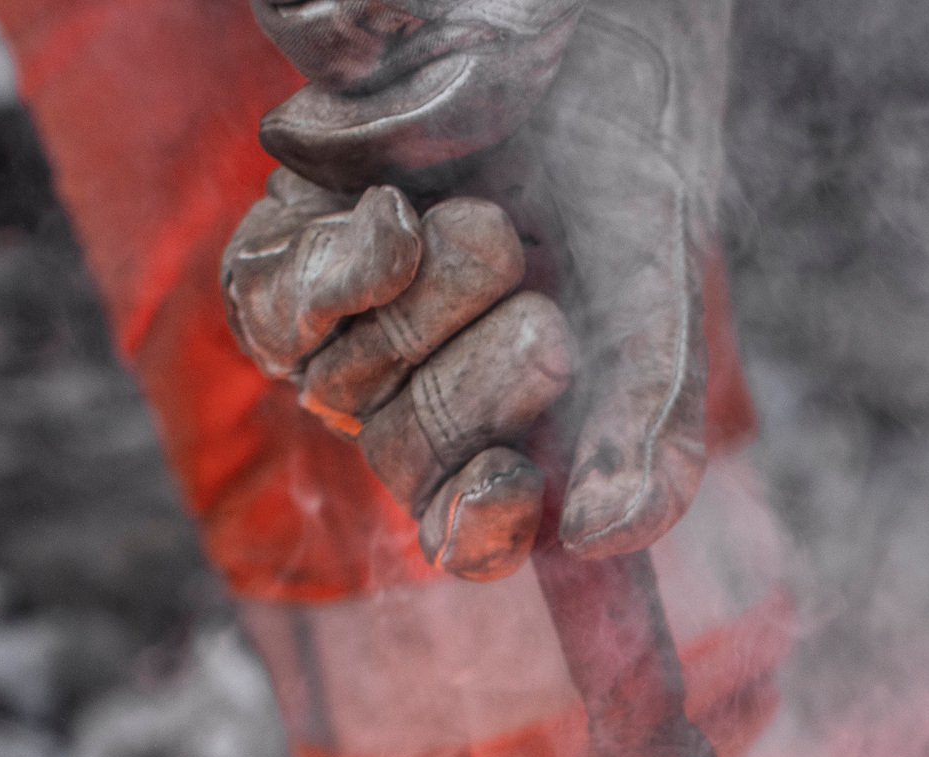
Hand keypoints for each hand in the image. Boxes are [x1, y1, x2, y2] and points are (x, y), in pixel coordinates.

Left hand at [222, 0, 728, 580]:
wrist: (553, 18)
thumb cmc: (617, 138)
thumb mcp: (655, 279)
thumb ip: (650, 416)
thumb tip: (608, 534)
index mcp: (521, 405)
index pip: (475, 520)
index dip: (481, 528)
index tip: (508, 492)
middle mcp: (427, 372)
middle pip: (414, 457)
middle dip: (478, 394)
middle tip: (544, 330)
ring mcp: (345, 317)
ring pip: (344, 391)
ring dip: (423, 320)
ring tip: (489, 230)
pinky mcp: (281, 251)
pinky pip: (273, 312)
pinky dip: (341, 273)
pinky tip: (395, 219)